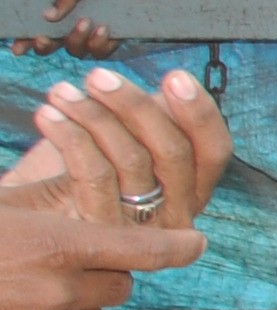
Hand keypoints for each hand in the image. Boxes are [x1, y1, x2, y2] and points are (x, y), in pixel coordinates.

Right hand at [0, 205, 200, 309]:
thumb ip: (46, 199)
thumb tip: (87, 183)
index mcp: (53, 245)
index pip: (142, 250)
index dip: (176, 247)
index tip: (195, 244)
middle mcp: (55, 292)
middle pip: (118, 288)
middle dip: (99, 277)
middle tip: (52, 267)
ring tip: (17, 298)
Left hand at [4, 68, 232, 232]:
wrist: (28, 226)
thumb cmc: (75, 177)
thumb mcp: (123, 143)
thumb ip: (150, 121)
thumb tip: (173, 85)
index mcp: (191, 189)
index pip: (215, 150)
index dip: (201, 112)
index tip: (175, 76)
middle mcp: (176, 214)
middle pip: (174, 152)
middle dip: (136, 105)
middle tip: (99, 77)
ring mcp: (141, 228)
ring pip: (133, 160)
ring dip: (94, 115)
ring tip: (63, 92)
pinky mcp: (101, 233)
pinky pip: (94, 173)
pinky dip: (70, 135)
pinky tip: (49, 115)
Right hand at [18, 0, 221, 60]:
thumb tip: (49, 15)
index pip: (47, 21)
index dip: (31, 35)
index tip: (19, 46)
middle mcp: (87, 16)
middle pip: (56, 40)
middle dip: (45, 44)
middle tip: (45, 40)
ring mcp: (106, 29)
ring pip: (78, 49)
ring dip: (75, 41)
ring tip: (87, 24)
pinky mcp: (126, 39)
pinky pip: (103, 51)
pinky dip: (99, 44)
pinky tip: (105, 30)